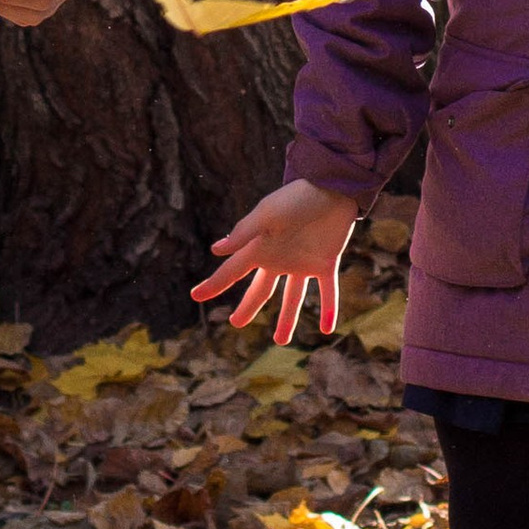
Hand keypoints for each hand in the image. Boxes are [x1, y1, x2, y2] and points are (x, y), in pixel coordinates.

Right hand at [191, 178, 359, 346]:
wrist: (332, 187)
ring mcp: (303, 262)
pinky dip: (328, 309)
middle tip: (236, 323)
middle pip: (261, 290)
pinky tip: (326, 328)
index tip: (196, 296)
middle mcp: (279, 259)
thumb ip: (244, 233)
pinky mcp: (326, 262)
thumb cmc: (295, 198)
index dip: (214, 284)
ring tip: (281, 341)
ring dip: (287, 319)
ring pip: (292, 297)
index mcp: (261, 248)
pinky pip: (327, 291)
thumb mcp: (267, 214)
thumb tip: (216, 251)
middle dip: (248, 307)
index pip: (233, 271)